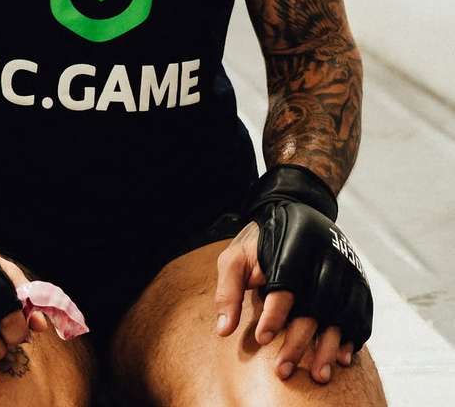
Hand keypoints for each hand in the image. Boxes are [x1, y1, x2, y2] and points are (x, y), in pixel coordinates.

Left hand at [215, 222, 353, 383]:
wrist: (297, 210)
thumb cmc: (261, 241)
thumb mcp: (236, 256)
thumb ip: (229, 288)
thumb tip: (224, 330)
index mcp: (291, 245)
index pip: (285, 283)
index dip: (274, 314)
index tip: (261, 338)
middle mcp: (323, 255)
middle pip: (315, 305)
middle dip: (299, 342)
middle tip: (282, 370)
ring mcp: (345, 267)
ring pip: (341, 313)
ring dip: (329, 347)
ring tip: (317, 375)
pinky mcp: (358, 278)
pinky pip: (362, 311)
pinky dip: (354, 336)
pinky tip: (341, 357)